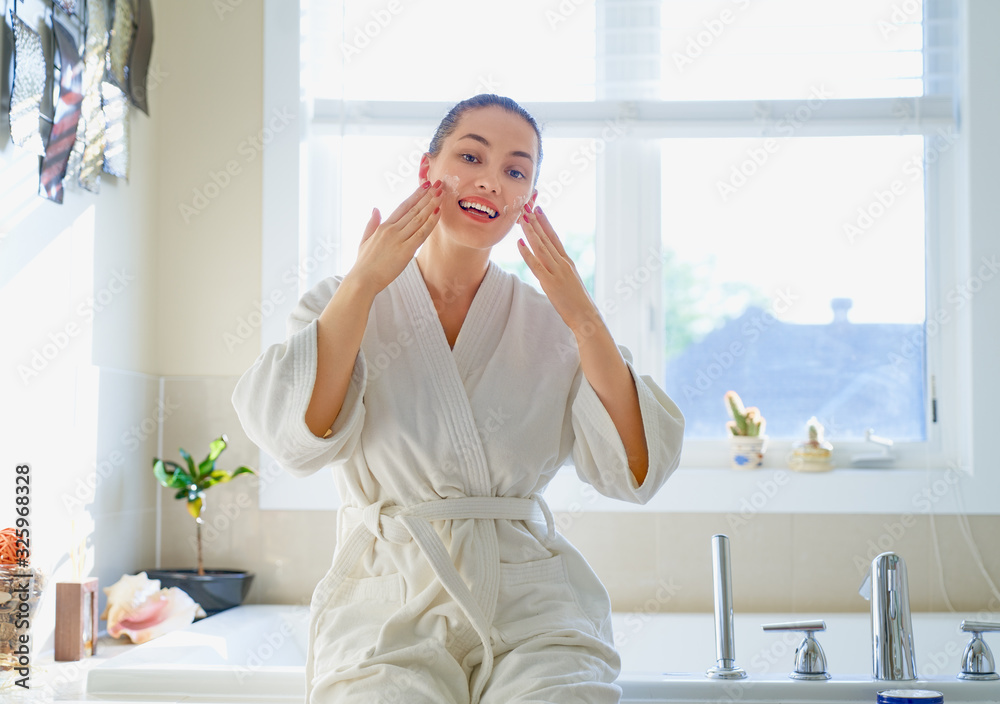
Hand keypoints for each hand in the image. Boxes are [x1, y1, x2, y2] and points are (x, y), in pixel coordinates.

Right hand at [347, 180, 442, 296]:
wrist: (363, 279)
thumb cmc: (364, 263)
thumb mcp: (365, 240)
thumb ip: (371, 223)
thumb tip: (376, 208)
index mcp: (383, 226)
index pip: (403, 206)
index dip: (416, 195)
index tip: (425, 186)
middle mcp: (392, 229)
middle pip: (413, 209)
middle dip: (427, 196)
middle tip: (438, 184)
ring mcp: (399, 239)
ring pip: (419, 218)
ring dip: (431, 204)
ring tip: (441, 193)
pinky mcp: (405, 250)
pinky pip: (421, 233)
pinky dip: (431, 222)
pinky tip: (438, 212)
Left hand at [517, 205, 600, 336]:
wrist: (587, 316)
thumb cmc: (578, 303)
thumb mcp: (570, 282)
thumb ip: (560, 272)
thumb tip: (551, 267)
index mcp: (567, 262)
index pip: (554, 238)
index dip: (545, 222)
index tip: (538, 209)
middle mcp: (562, 263)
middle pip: (546, 238)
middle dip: (535, 220)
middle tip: (526, 205)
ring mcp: (557, 272)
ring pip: (541, 247)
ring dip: (530, 231)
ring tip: (522, 217)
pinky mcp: (550, 283)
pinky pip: (536, 265)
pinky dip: (527, 253)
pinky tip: (519, 243)